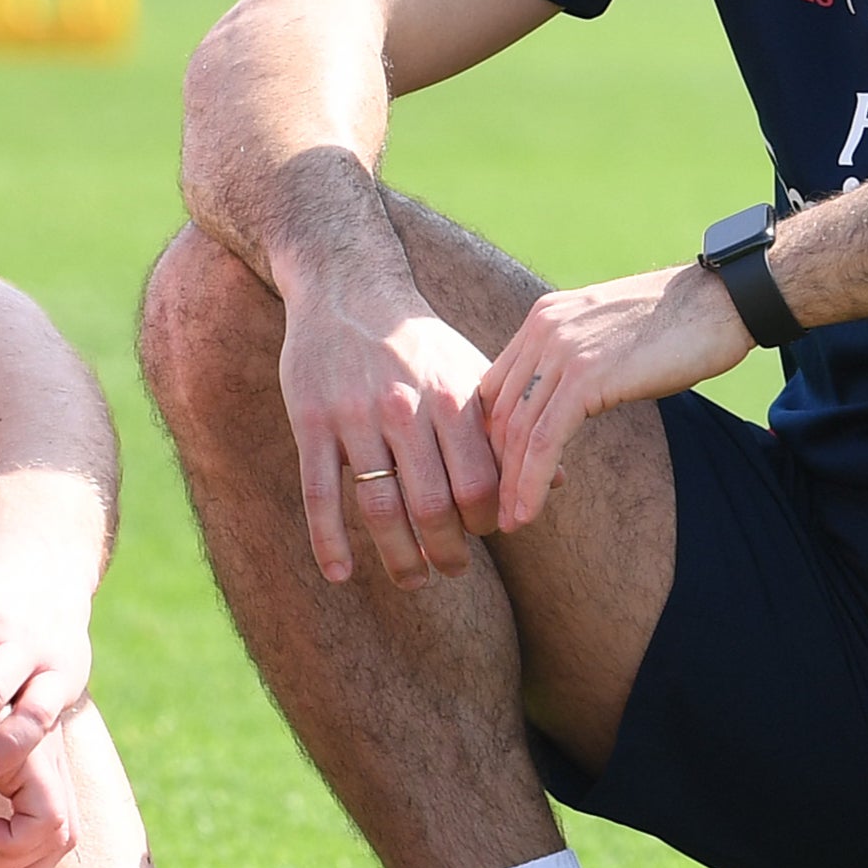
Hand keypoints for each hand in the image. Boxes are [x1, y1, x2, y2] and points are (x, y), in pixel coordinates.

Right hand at [277, 269, 503, 588]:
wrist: (347, 287)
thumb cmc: (418, 341)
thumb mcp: (470, 373)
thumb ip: (507, 430)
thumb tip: (556, 481)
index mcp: (452, 397)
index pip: (480, 484)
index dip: (487, 522)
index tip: (484, 534)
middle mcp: (406, 408)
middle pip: (432, 506)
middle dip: (446, 552)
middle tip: (450, 571)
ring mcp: (355, 417)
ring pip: (379, 508)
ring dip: (398, 558)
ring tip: (412, 580)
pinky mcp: (311, 422)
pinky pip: (319, 493)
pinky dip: (329, 541)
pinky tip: (341, 574)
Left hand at [477, 263, 747, 531]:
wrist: (721, 302)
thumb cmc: (677, 328)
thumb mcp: (609, 342)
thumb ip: (578, 365)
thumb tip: (568, 407)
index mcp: (543, 320)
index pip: (496, 387)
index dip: (495, 438)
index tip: (504, 476)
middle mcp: (542, 330)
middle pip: (500, 412)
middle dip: (496, 467)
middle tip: (497, 511)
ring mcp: (562, 351)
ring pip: (518, 431)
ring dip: (511, 485)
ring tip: (511, 523)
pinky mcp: (586, 375)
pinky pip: (545, 439)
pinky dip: (532, 481)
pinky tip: (528, 511)